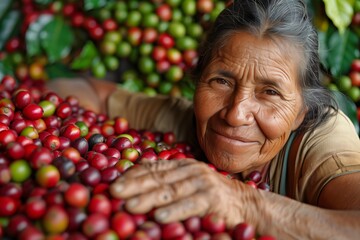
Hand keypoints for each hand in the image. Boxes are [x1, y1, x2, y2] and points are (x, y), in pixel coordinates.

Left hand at [109, 158, 255, 226]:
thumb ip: (168, 182)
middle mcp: (190, 170)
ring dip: (148, 199)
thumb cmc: (212, 197)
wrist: (246, 204)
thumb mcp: (188, 185)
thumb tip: (137, 186)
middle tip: (113, 192)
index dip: (133, 175)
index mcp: (182, 166)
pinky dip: (173, 211)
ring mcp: (202, 183)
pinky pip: (190, 205)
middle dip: (134, 185)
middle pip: (157, 178)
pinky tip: (158, 217)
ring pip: (170, 191)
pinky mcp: (212, 199)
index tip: (114, 183)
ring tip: (129, 206)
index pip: (153, 168)